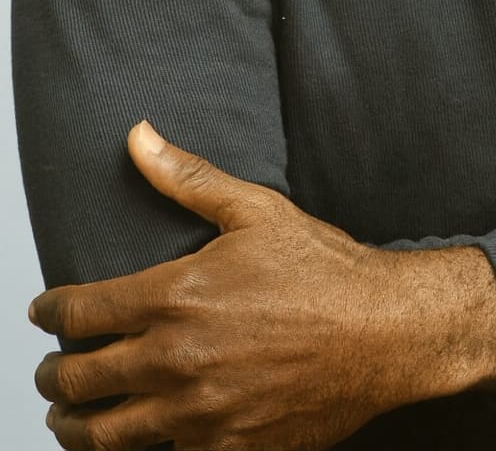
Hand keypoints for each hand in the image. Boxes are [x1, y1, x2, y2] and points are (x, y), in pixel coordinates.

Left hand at [31, 122, 495, 450]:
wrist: (385, 334)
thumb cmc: (327, 272)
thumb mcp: (256, 209)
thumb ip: (187, 178)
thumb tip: (139, 138)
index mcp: (176, 296)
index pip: (80, 314)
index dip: (51, 315)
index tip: (47, 314)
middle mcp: (176, 360)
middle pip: (78, 381)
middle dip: (54, 377)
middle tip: (53, 373)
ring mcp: (198, 415)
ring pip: (104, 437)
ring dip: (78, 428)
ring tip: (73, 422)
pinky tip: (140, 442)